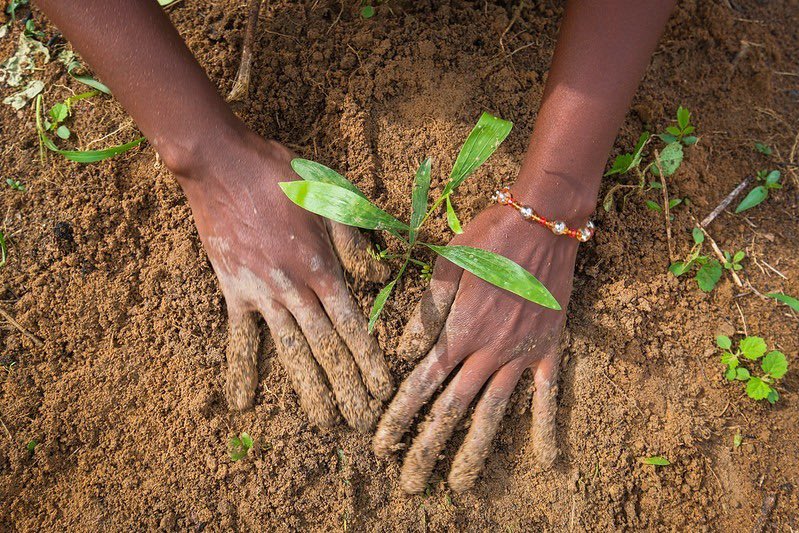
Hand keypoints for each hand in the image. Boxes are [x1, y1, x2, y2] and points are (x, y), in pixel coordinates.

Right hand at [176, 127, 392, 431]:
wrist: (221, 163)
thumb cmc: (280, 172)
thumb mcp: (332, 193)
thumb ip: (356, 238)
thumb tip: (378, 276)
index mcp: (323, 267)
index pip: (353, 323)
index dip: (369, 357)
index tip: (382, 387)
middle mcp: (295, 289)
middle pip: (327, 346)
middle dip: (346, 384)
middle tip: (360, 419)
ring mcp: (262, 294)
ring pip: (290, 349)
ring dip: (307, 387)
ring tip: (321, 420)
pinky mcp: (233, 290)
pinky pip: (238, 336)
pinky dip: (240, 368)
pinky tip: (242, 401)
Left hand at [373, 202, 578, 491]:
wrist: (543, 221)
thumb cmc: (489, 237)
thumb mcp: (448, 264)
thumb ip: (426, 311)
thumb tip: (404, 353)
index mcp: (460, 330)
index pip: (422, 383)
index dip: (399, 415)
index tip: (381, 444)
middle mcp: (489, 351)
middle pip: (453, 409)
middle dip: (428, 448)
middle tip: (410, 483)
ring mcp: (522, 354)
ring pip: (495, 412)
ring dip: (475, 451)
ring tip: (461, 485)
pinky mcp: (549, 349)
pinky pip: (548, 394)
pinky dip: (546, 426)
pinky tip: (545, 459)